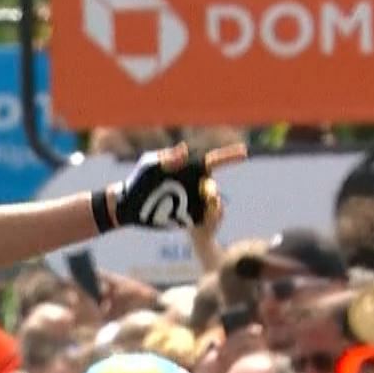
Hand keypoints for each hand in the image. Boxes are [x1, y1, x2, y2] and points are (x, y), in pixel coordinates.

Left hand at [93, 142, 244, 232]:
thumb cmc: (138, 181)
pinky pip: (205, 220)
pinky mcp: (189, 218)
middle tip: (205, 195)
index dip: (230, 156)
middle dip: (212, 191)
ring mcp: (193, 202)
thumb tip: (184, 150)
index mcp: (190, 169)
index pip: (214, 160)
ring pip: (213, 205)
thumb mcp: (150, 165)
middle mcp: (195, 185)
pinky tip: (195, 222)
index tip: (244, 152)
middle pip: (213, 187)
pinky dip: (208, 221)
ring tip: (201, 211)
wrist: (128, 206)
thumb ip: (167, 157)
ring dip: (212, 209)